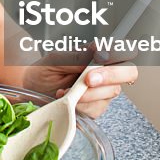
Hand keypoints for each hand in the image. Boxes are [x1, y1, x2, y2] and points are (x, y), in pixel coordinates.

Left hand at [23, 58, 137, 119]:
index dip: (121, 53)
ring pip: (111, 92)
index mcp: (98, 55)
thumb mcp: (56, 59)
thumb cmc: (43, 70)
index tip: (101, 56)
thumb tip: (99, 51)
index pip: (125, 50)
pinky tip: (68, 100)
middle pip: (129, 72)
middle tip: (87, 79)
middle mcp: (105, 73)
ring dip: (88, 93)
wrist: (30, 89)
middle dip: (109, 76)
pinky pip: (97, 109)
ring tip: (66, 90)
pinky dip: (80, 106)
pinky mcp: (95, 109)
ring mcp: (103, 92)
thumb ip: (78, 56)